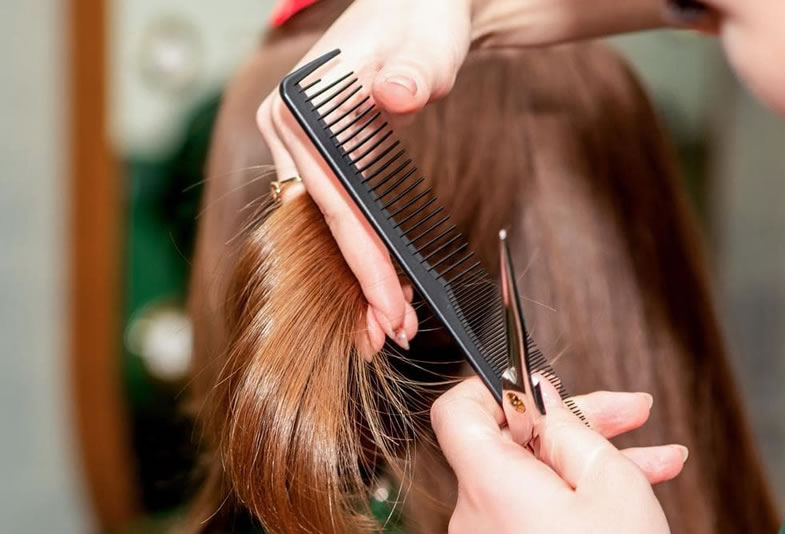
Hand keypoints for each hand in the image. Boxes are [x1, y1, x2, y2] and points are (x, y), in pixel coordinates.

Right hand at [257, 0, 664, 352]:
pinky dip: (360, 251)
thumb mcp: (425, 43)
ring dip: (358, 276)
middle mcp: (288, 130)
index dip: (362, 259)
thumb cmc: (422, 19)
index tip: (390, 303)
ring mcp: (301, 145)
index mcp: (298, 107)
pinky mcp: (322, 155)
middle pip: (323, 223)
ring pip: (327, 227)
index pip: (332, 200)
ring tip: (389, 322)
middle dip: (359, 282)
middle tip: (391, 330)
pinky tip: (382, 282)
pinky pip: (338, 213)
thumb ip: (414, 70)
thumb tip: (396, 94)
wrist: (421, 7)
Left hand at [431, 377, 686, 532]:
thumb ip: (569, 426)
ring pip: (534, 475)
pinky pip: (535, 508)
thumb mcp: (610, 482)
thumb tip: (543, 396)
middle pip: (512, 439)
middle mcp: (477, 512)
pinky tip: (635, 485)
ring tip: (655, 456)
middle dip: (573, 421)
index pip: (457, 412)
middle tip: (629, 411)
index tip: (540, 383)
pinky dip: (576, 494)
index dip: (495, 386)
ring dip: (590, 459)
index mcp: (491, 483)